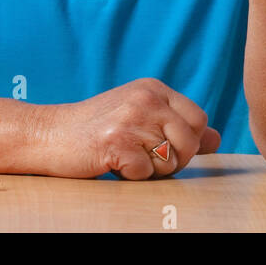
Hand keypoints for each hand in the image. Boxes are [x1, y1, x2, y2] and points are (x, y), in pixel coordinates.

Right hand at [47, 78, 220, 179]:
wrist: (49, 135)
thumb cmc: (97, 129)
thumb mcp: (140, 118)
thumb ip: (177, 126)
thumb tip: (216, 139)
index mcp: (154, 88)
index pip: (198, 118)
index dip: (189, 141)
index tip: (165, 146)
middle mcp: (145, 98)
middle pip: (190, 141)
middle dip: (176, 160)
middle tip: (147, 159)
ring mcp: (130, 119)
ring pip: (171, 160)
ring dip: (152, 170)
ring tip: (128, 158)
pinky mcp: (115, 142)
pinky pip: (146, 173)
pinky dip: (132, 176)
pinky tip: (113, 163)